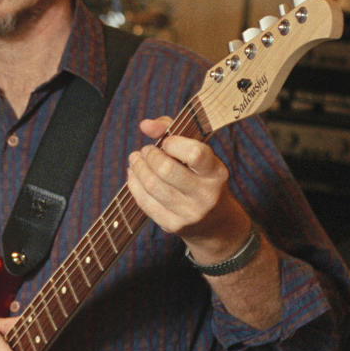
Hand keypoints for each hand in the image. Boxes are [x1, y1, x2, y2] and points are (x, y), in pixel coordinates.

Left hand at [127, 116, 250, 258]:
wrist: (215, 222)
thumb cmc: (201, 178)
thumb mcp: (198, 154)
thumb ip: (172, 131)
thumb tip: (145, 125)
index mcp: (216, 173)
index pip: (194, 154)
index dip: (173, 143)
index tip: (166, 142)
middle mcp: (206, 195)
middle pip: (166, 170)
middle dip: (149, 156)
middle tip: (145, 151)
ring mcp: (190, 213)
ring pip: (153, 186)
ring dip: (138, 168)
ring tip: (135, 160)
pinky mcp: (174, 225)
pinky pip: (145, 203)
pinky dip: (134, 185)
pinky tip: (133, 175)